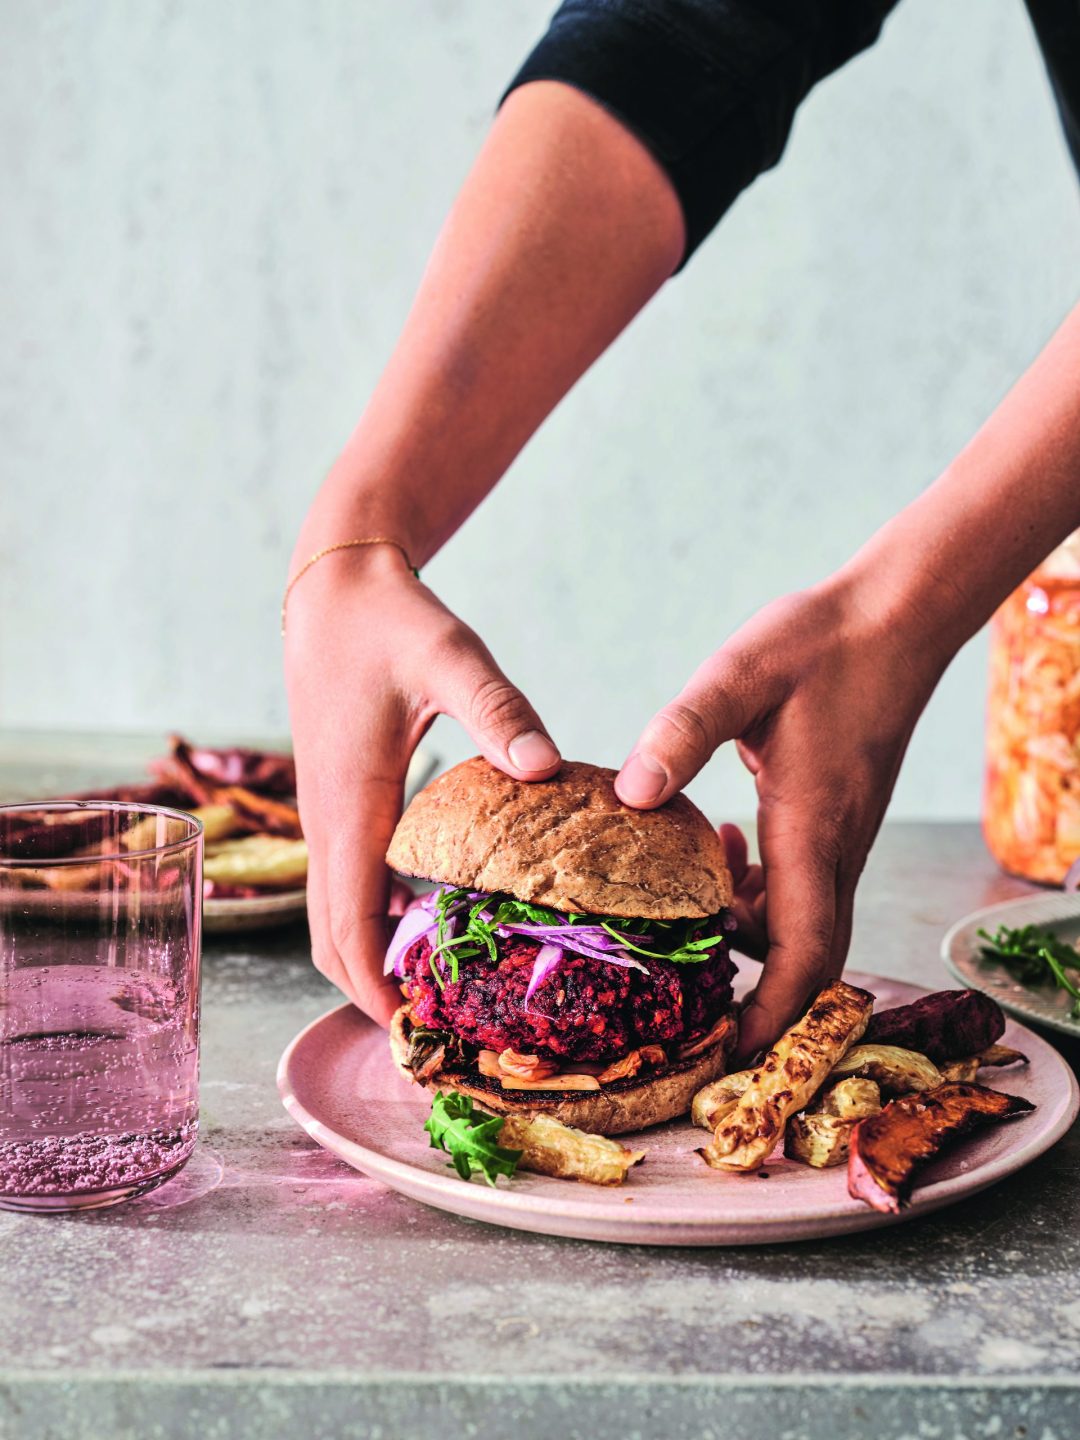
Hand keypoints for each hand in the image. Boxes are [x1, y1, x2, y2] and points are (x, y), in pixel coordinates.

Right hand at [284, 546, 560, 1022]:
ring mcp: (330, 815)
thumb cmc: (389, 620)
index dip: (372, 989)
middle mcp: (329, 821)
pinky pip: (349, 882)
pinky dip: (377, 919)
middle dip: (370, 991)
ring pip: (337, 913)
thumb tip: (546, 769)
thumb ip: (496, 709)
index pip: (345, 925)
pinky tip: (432, 920)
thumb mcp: (448, 655)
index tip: (415, 1035)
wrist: (333, 589)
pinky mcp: (343, 802)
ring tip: (438, 993)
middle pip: (331, 938)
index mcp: (350, 804)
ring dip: (372, 958)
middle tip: (437, 1032)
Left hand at [615, 580, 942, 1060]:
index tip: (728, 1053)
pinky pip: (800, 883)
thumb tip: (631, 794)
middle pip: (808, 956)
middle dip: (758, 998)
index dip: (771, 1014)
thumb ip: (683, 731)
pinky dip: (756, 890)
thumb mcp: (739, 676)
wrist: (895, 616)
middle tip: (691, 1012)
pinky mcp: (834, 815)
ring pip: (801, 921)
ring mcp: (841, 834)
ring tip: (685, 914)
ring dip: (747, 934)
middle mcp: (835, 847)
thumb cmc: (822, 642)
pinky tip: (720, 844)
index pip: (804, 953)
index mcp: (813, 830)